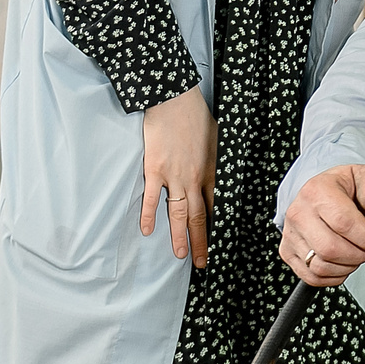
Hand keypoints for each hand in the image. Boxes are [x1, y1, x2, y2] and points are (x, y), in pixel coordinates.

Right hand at [141, 87, 216, 264]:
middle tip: (201, 262)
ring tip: (179, 255)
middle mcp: (194, 179)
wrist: (175, 100)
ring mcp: (173, 176)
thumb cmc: (196, 116)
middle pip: (198, 217)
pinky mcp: (155, 170)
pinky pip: (152, 198)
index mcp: (211, 172)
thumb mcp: (217, 139)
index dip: (214, 227)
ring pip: (178, 213)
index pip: (214, 207)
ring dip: (179, 236)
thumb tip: (217, 170)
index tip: (217, 243)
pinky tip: (147, 231)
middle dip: (200, 242)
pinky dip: (149, 215)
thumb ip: (216, 159)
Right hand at [278, 163, 364, 286]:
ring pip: (321, 266)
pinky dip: (334, 276)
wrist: (323, 192)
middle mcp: (299, 213)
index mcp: (317, 191)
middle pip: (331, 249)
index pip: (343, 223)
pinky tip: (343, 262)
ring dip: (348, 266)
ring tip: (357, 253)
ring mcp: (291, 235)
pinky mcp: (287, 252)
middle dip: (359, 255)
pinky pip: (312, 277)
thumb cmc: (344, 187)